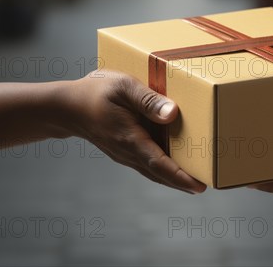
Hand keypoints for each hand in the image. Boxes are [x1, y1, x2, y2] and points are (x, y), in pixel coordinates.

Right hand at [64, 70, 205, 193]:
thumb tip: (172, 114)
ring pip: (153, 170)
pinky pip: (147, 163)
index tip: (199, 187)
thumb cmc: (95, 91)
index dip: (180, 177)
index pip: (159, 163)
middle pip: (159, 173)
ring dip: (174, 177)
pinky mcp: (124, 150)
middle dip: (182, 182)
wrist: (67, 107)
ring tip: (195, 179)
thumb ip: (147, 100)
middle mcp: (128, 151)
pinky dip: (163, 167)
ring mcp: (125, 153)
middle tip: (206, 186)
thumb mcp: (122, 86)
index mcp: (130, 138)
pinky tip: (174, 163)